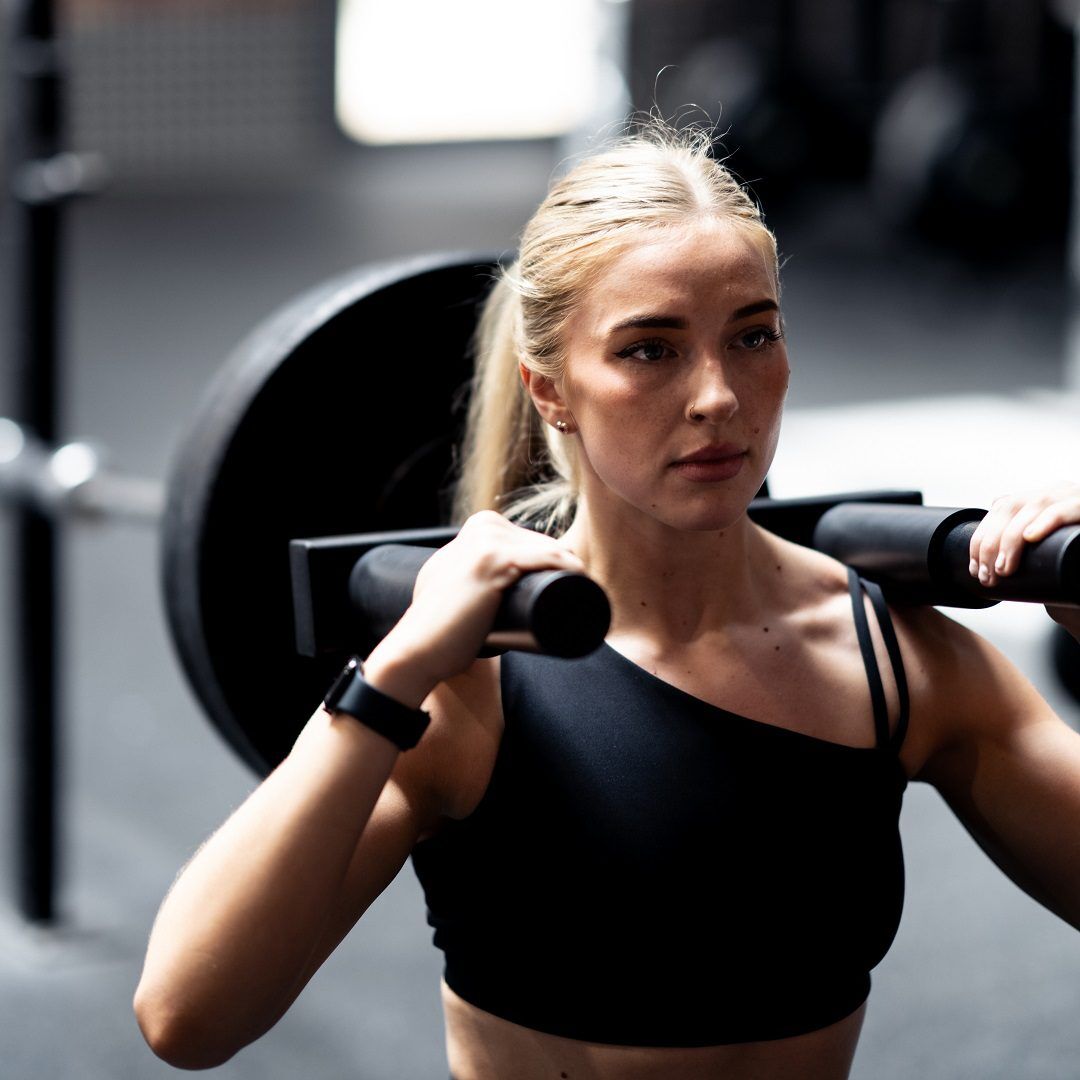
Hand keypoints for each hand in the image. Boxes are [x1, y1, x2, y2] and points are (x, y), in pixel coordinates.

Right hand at [371, 511, 586, 695]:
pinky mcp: (492, 561)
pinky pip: (545, 558)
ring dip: (575, 570)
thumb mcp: (449, 585)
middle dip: (567, 569)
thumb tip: (487, 590)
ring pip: (550, 550)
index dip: (557, 563)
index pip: (534, 541)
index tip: (572, 589)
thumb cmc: (440, 628)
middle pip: (545, 545)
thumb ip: (462, 576)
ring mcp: (486, 540)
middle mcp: (482, 527)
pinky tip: (583, 578)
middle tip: (582, 601)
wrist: (418, 647)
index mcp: (478, 527)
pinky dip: (569, 567)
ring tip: (586, 600)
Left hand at [968, 482, 1079, 636]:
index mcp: (1038, 499)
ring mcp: (1070, 496)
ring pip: (1032, 507)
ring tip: (1002, 569)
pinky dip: (1044, 522)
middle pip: (1010, 508)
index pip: (999, 510)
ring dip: (1011, 540)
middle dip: (990, 543)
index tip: (975, 568)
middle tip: (985, 575)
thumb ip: (1021, 545)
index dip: (981, 538)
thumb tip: (989, 563)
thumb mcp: (1044, 548)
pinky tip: (1029, 537)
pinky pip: (1063, 510)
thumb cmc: (1072, 554)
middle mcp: (1053, 492)